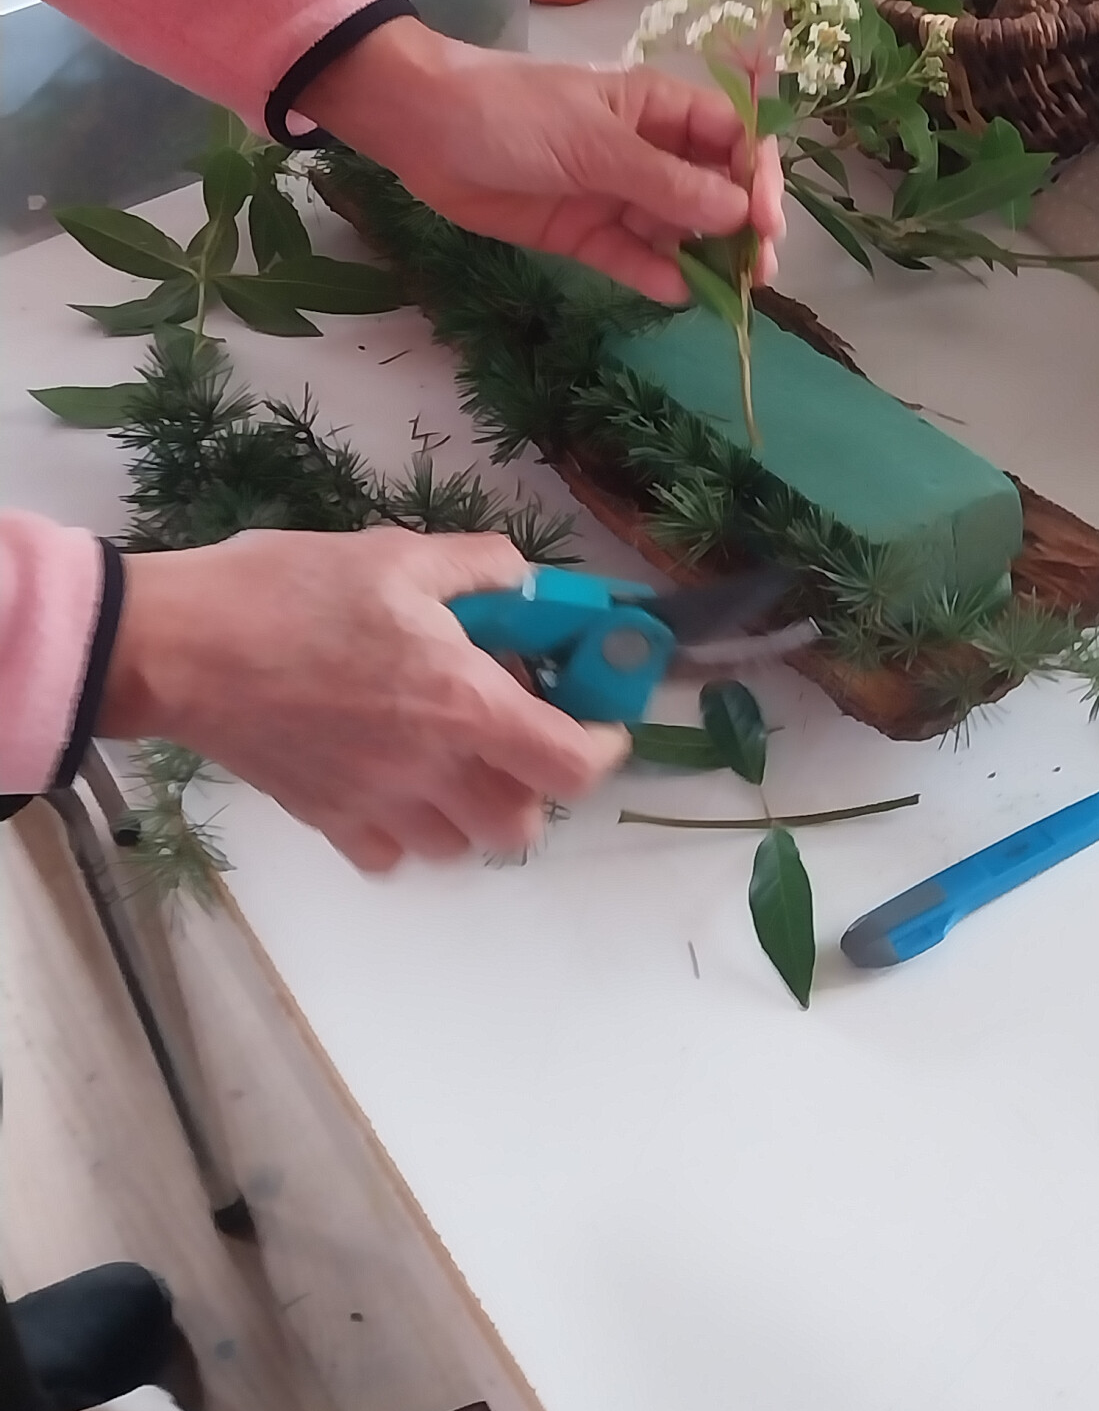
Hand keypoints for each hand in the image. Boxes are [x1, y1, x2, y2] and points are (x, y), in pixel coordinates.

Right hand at [99, 528, 627, 873]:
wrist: (184, 646)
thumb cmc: (290, 590)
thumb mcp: (396, 554)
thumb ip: (477, 568)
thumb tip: (522, 581)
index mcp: (462, 701)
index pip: (571, 764)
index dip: (602, 746)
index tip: (593, 719)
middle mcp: (431, 769)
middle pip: (522, 826)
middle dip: (534, 785)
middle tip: (512, 734)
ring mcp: (378, 804)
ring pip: (460, 847)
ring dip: (473, 811)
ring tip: (451, 757)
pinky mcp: (328, 820)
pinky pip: (392, 855)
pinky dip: (408, 832)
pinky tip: (392, 782)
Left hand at [305, 18, 785, 303]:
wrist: (421, 128)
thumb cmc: (513, 113)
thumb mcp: (595, 144)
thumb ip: (666, 183)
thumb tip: (739, 213)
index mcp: (657, 108)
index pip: (731, 138)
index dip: (757, 177)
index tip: (766, 222)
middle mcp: (645, 151)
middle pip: (713, 190)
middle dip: (742, 227)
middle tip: (759, 272)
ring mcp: (614, 193)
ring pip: (676, 229)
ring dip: (706, 257)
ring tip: (731, 293)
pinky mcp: (581, 231)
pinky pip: (630, 256)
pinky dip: (654, 274)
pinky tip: (678, 294)